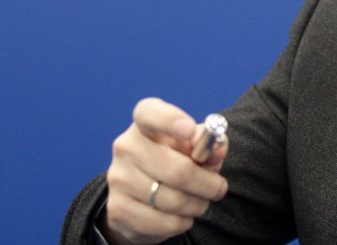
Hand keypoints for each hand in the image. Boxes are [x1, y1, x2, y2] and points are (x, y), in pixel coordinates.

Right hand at [100, 98, 229, 244]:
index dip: (169, 120)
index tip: (189, 129)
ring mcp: (118, 179)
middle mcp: (126, 147)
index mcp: (144, 125)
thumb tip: (219, 148)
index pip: (149, 113)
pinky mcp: (117, 208)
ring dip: (197, 205)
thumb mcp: (193, 149)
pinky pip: (163, 222)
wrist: (140, 198)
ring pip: (173, 199)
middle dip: (207, 184)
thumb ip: (208, 144)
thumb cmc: (174, 163)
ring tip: (200, 202)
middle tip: (219, 189)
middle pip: (177, 169)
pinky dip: (182, 222)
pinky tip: (181, 216)